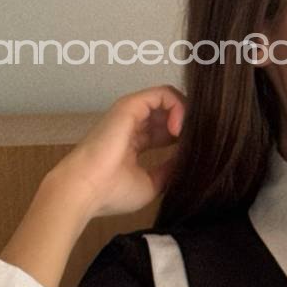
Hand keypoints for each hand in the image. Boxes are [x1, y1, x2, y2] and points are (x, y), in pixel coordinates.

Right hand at [49, 84, 185, 219]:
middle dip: (190, 124)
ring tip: (189, 136)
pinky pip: (164, 93)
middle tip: (200, 141)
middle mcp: (133, 125)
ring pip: (169, 99)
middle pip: (170, 113)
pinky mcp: (131, 105)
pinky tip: (179, 129)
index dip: (186, 138)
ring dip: (186, 114)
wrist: (85, 190)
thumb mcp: (152, 184)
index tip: (198, 153)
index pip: (167, 131)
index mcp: (135, 143)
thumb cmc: (112, 192)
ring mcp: (131, 113)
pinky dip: (179, 106)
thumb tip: (190, 160)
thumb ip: (171, 169)